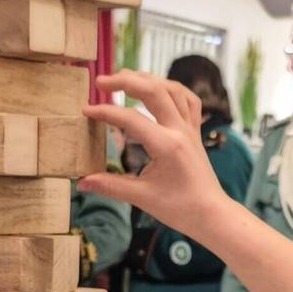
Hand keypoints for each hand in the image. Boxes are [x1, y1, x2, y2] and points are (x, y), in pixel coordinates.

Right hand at [79, 71, 233, 243]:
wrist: (211, 213)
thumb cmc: (179, 208)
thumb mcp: (142, 198)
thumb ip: (110, 186)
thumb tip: (81, 182)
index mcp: (166, 146)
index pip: (130, 119)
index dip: (105, 112)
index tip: (85, 111)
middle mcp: (180, 130)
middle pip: (154, 90)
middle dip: (125, 80)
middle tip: (100, 82)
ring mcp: (190, 128)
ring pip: (172, 89)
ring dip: (147, 78)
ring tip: (124, 78)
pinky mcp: (195, 131)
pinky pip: (188, 99)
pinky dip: (172, 88)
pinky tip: (157, 87)